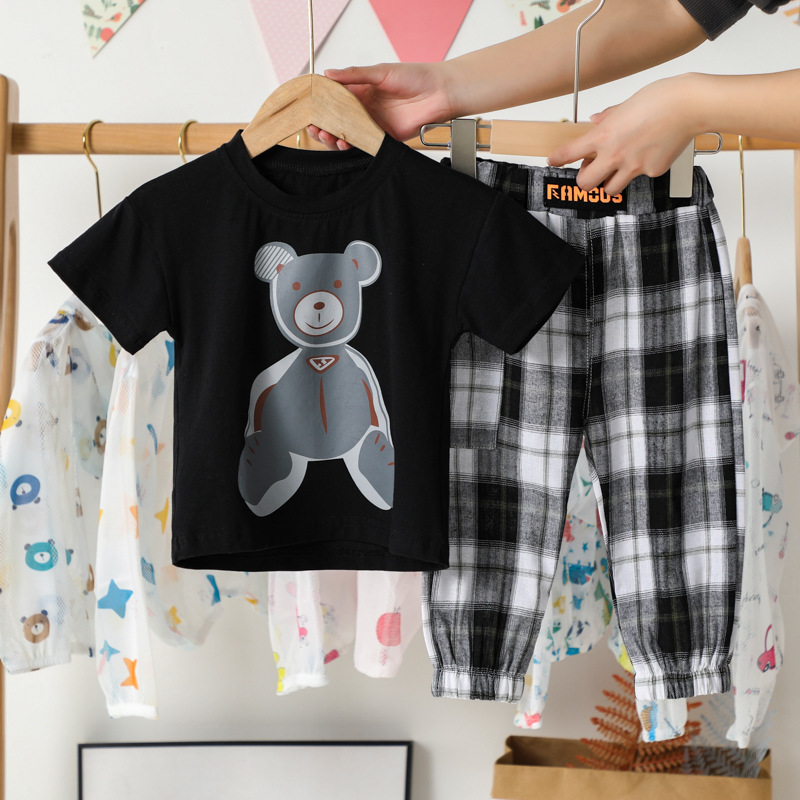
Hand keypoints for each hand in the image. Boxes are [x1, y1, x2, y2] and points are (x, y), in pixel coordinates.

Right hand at [308, 62, 454, 149]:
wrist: (439, 94)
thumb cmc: (415, 77)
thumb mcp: (381, 71)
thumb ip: (355, 75)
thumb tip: (328, 73)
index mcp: (361, 90)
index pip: (334, 96)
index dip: (319, 101)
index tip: (306, 105)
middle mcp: (365, 108)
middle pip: (336, 118)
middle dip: (322, 123)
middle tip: (312, 125)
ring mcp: (373, 124)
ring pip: (347, 133)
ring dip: (333, 136)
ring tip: (324, 134)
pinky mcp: (383, 138)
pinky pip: (363, 144)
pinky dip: (350, 145)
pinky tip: (342, 142)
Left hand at [547, 75, 699, 195]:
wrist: (690, 105)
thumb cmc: (661, 99)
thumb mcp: (627, 104)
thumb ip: (609, 117)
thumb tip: (597, 120)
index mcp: (604, 136)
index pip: (570, 153)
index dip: (558, 159)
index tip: (553, 161)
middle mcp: (615, 155)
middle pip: (585, 184)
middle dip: (585, 181)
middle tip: (591, 173)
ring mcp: (633, 167)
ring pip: (611, 189)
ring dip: (610, 182)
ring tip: (619, 168)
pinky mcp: (652, 172)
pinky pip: (641, 177)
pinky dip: (643, 169)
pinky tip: (652, 152)